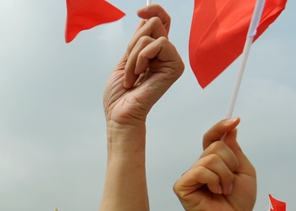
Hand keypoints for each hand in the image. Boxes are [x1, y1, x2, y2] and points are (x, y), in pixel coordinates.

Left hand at [103, 4, 183, 126]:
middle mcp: (165, 54)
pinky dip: (142, 57)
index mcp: (153, 52)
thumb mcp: (125, 60)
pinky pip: (160, 44)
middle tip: (130, 65)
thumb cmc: (119, 95)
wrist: (120, 114)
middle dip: (134, 42)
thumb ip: (137, 41)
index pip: (161, 22)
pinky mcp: (176, 66)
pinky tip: (140, 75)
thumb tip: (145, 18)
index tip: (139, 11)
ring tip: (132, 75)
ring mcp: (171, 60)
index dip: (153, 10)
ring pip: (153, 34)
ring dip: (134, 55)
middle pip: (155, 23)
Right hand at [173, 119, 255, 210]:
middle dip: (231, 163)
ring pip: (211, 158)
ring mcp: (190, 174)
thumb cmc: (237, 203)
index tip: (235, 120)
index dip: (221, 127)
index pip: (213, 138)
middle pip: (217, 146)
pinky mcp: (182, 184)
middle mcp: (200, 165)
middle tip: (231, 183)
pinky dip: (214, 181)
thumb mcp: (244, 172)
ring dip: (225, 176)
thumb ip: (235, 151)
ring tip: (224, 191)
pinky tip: (214, 193)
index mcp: (214, 162)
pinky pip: (201, 171)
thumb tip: (230, 129)